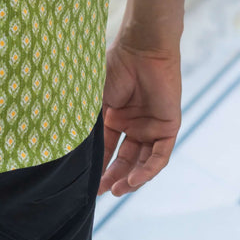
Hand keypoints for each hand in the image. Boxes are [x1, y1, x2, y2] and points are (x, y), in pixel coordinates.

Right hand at [97, 36, 181, 197]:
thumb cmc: (116, 66)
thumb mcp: (96, 98)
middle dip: (113, 176)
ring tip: (116, 190)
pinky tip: (134, 180)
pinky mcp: (168, 126)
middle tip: (101, 191)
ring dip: (131, 178)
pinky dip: (148, 170)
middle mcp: (134, 123)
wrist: (142, 49)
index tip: (89, 183)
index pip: (107, 148)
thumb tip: (70, 146)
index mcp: (116, 115)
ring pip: (143, 161)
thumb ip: (89, 122)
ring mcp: (151, 126)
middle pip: (125, 158)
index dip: (99, 166)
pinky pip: (160, 156)